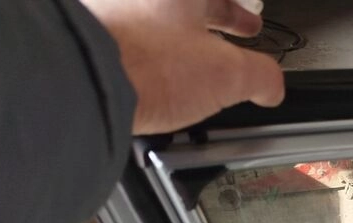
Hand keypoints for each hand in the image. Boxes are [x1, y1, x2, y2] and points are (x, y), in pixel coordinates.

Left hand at [80, 0, 284, 134]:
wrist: (80, 81)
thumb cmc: (144, 65)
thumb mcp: (228, 75)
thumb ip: (260, 76)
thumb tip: (272, 85)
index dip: (240, 12)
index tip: (251, 23)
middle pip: (189, 2)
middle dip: (219, 16)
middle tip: (238, 30)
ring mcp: (113, 11)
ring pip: (158, 18)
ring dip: (184, 38)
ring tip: (198, 63)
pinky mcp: (92, 36)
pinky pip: (131, 38)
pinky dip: (152, 54)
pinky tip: (161, 79)